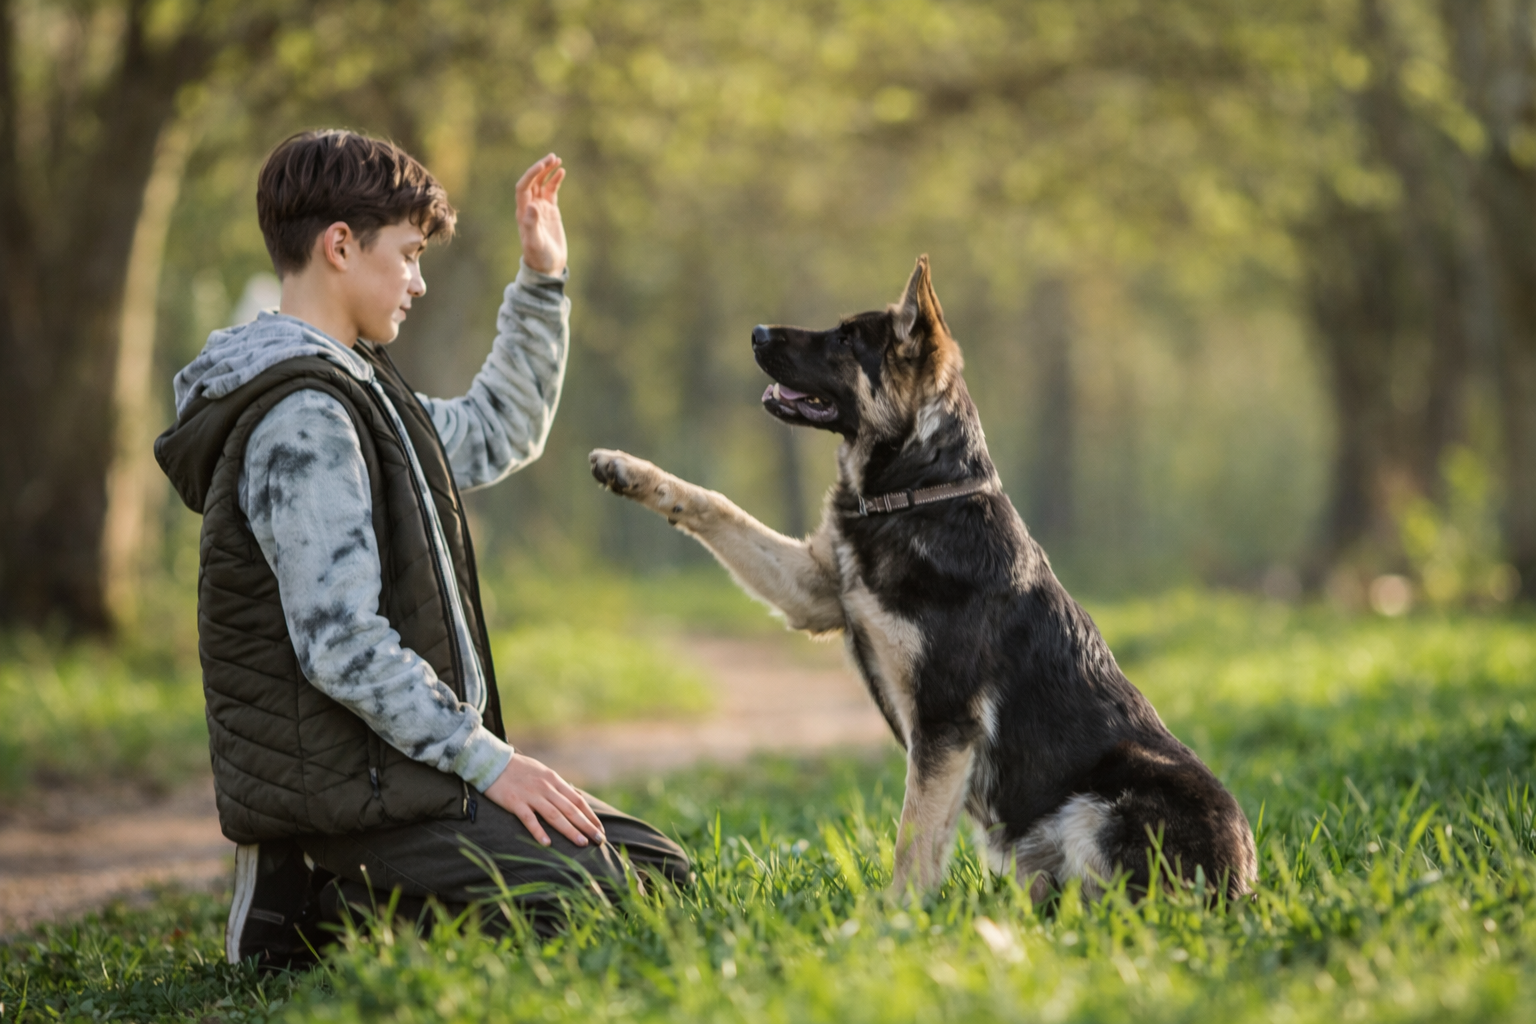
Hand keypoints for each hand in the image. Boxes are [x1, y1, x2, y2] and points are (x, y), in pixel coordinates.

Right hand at [483, 753, 604, 846]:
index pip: (577, 801)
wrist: (493, 761)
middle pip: (570, 810)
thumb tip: (573, 797)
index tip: (600, 829)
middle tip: (600, 840)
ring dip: (570, 830)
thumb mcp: (542, 772)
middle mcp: (546, 788)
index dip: (590, 816)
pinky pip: (529, 819)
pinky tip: (547, 844)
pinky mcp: (515, 802)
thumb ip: (557, 785)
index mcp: (554, 780)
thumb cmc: (519, 769)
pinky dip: (538, 831)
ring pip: (555, 815)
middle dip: (587, 826)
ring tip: (582, 843)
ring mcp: (531, 795)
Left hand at [516, 153, 566, 274]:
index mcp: (523, 212)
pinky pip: (551, 191)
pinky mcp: (550, 211)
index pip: (523, 187)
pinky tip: (562, 171)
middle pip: (532, 181)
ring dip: (547, 171)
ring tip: (557, 159)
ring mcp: (540, 208)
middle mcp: (530, 207)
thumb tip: (532, 205)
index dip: (531, 174)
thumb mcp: (535, 242)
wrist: (547, 267)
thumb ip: (532, 225)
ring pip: (541, 183)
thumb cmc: (539, 257)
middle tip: (552, 157)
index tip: (543, 165)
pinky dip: (555, 181)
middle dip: (540, 168)